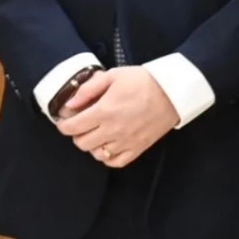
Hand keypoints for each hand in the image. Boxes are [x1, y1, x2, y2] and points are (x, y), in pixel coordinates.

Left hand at [55, 67, 178, 167]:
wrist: (174, 91)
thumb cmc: (144, 81)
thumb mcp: (114, 76)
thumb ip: (88, 89)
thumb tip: (68, 105)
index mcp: (104, 111)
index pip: (71, 127)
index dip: (63, 124)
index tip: (66, 120)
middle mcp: (113, 130)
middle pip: (81, 143)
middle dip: (77, 134)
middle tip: (83, 124)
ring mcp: (126, 141)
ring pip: (96, 154)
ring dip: (92, 144)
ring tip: (98, 133)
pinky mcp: (138, 148)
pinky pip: (115, 162)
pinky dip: (108, 156)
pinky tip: (109, 145)